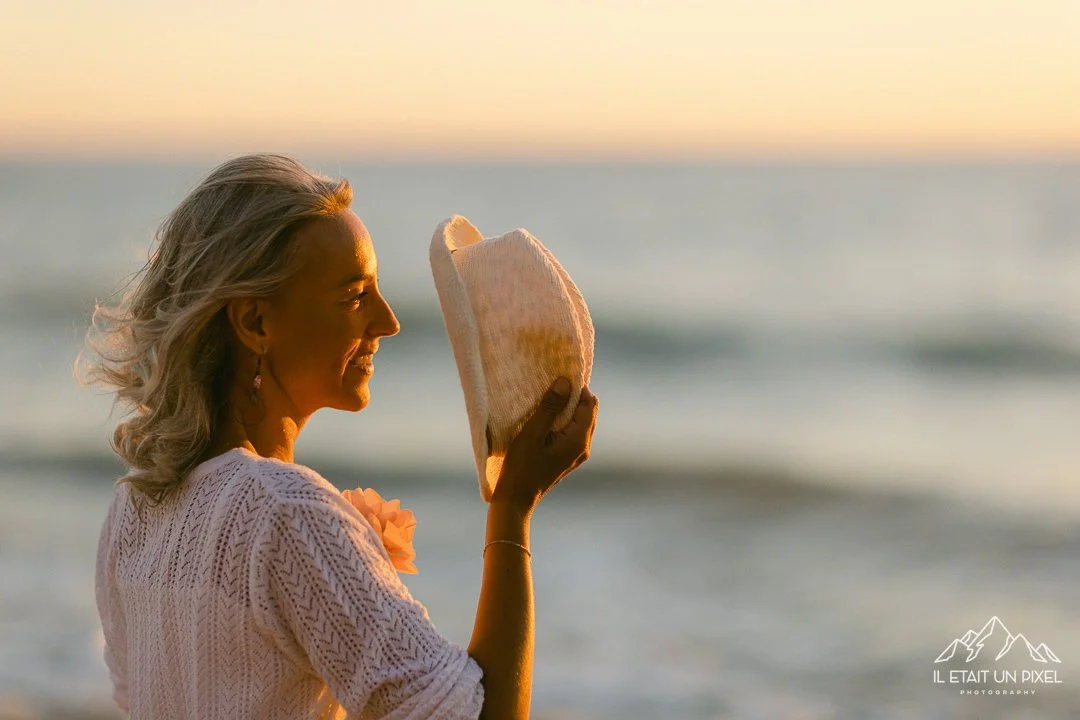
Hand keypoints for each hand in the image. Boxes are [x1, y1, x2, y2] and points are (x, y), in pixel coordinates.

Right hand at [491, 377, 598, 511]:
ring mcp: (577, 455)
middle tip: (555, 384)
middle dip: (575, 397)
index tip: (561, 377)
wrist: (516, 498)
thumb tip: (565, 382)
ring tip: (551, 398)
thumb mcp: (533, 432)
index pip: (589, 405)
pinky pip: (573, 432)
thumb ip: (550, 407)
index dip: (578, 388)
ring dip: (569, 409)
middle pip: (588, 413)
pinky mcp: (567, 458)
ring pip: (580, 423)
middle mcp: (583, 448)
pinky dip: (564, 421)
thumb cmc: (522, 466)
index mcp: (579, 440)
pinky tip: (549, 417)